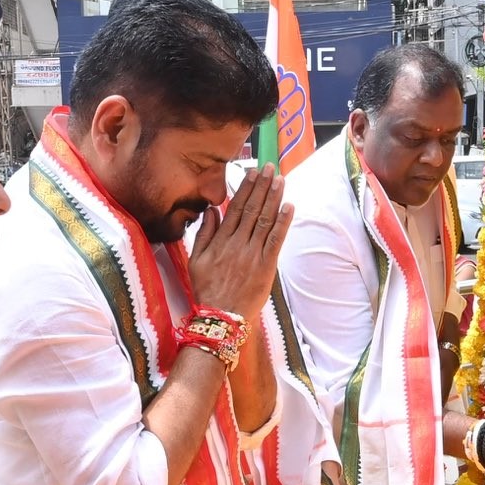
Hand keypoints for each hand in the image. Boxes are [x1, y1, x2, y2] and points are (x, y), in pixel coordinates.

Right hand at [186, 168, 292, 318]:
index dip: (246, 187)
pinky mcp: (266, 266)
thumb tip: (211, 210)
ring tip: (280, 179)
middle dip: (262, 186)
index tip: (252, 172)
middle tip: (270, 167)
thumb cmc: (207, 289)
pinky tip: (288, 206)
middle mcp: (238, 243)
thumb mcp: (196, 260)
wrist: (220, 317)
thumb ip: (204, 233)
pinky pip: (276, 239)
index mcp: (221, 240)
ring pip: (265, 220)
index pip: (236, 207)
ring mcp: (253, 254)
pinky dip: (283, 222)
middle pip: (253, 208)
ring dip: (274, 198)